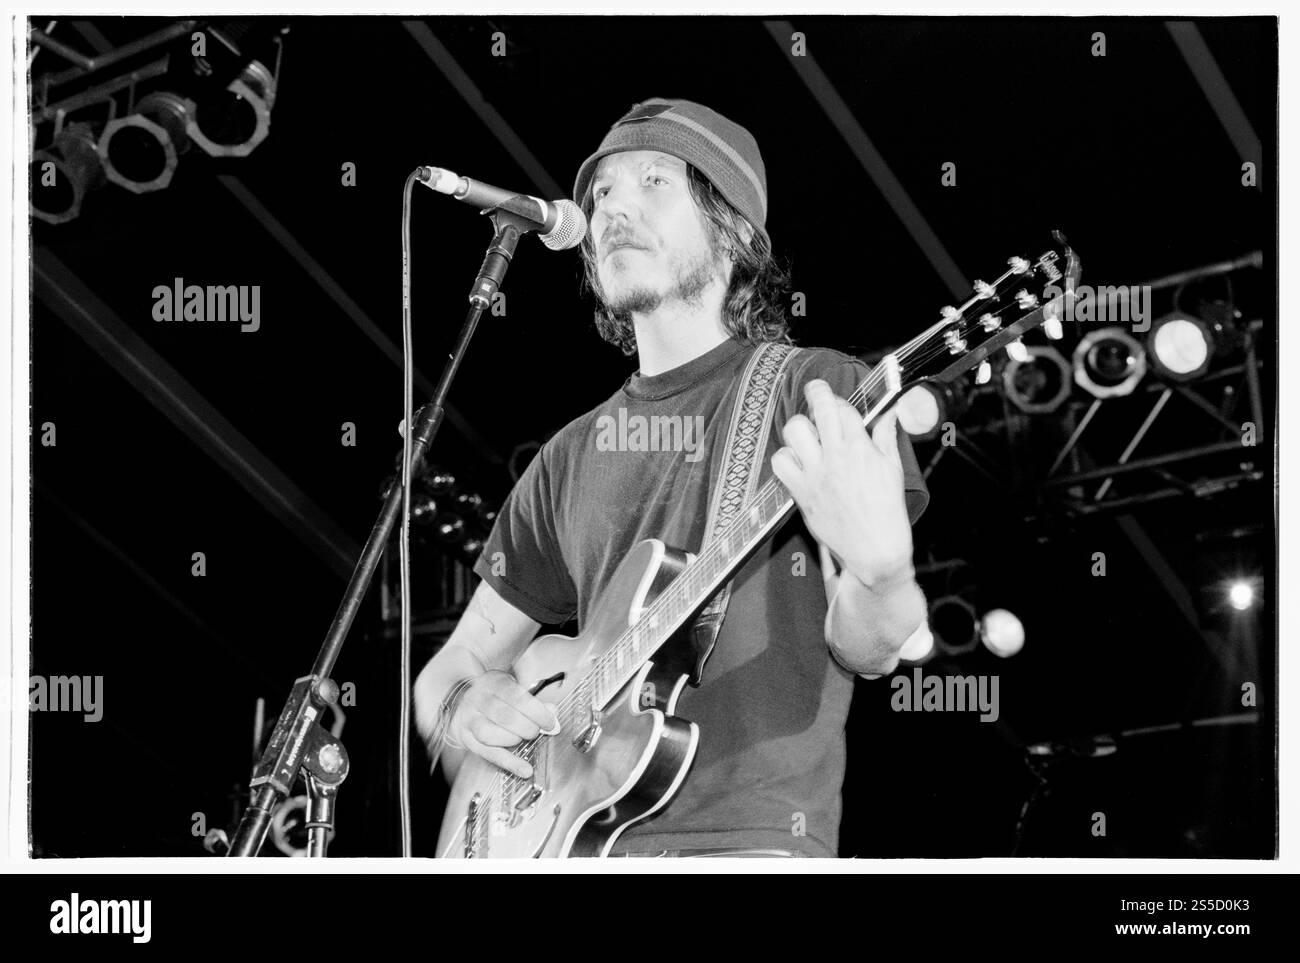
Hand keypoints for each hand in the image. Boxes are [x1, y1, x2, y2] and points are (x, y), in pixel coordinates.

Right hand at [448, 670, 558, 778]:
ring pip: (489, 734)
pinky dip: (509, 763)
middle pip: (504, 716)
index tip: (549, 722)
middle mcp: (478, 699)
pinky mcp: (466, 739)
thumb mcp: (513, 688)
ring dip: (513, 740)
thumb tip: (552, 712)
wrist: (462, 701)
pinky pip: (488, 754)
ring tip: (522, 738)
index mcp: (493, 682)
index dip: (537, 712)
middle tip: (537, 730)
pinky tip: (525, 769)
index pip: (516, 697)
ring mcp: (469, 719)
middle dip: (527, 727)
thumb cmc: (494, 695)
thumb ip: (533, 700)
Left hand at [771, 379, 913, 587]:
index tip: (836, 401)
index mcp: (860, 449)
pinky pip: (780, 463)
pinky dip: (785, 457)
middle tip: (816, 392)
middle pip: (819, 409)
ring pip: (794, 430)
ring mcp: (815, 474)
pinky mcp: (801, 492)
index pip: (843, 408)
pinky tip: (797, 460)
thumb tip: (890, 413)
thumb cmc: (886, 512)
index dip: (838, 399)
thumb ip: (886, 437)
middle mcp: (835, 457)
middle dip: (817, 392)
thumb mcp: (893, 470)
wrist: (873, 549)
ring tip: (807, 434)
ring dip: (799, 427)